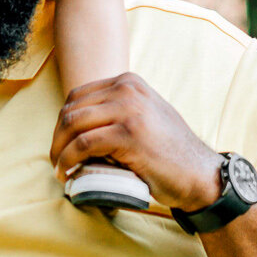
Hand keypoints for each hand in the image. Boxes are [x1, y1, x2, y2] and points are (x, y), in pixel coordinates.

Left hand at [50, 74, 226, 212]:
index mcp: (129, 83)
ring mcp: (128, 110)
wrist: (200, 174)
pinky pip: (83, 143)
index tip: (60, 144)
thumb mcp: (144, 117)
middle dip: (57, 137)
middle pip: (72, 109)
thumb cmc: (170, 152)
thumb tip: (78, 125)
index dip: (63, 122)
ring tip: (59, 169)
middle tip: (56, 160)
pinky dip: (69, 159)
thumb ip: (117, 111)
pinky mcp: (128, 134)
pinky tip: (67, 172)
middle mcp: (127, 90)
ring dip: (59, 149)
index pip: (79, 96)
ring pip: (73, 124)